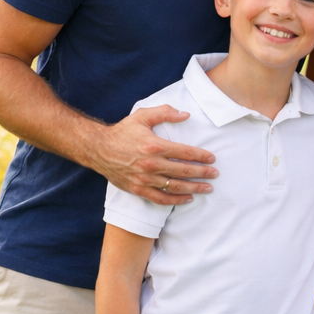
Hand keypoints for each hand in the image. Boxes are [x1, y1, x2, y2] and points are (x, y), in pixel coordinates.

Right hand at [90, 105, 216, 205]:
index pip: (184, 152)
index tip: (212, 158)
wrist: (99, 149)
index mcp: (154, 146)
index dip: (201, 156)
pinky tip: (187, 198)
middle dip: (202, 173)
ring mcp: (144, 179)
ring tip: (207, 188)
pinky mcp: (138, 190)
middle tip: (215, 174)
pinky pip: (160, 199)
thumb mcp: (142, 116)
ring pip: (174, 187)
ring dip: (194, 188)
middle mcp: (150, 164)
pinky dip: (175, 200)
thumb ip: (165, 113)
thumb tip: (186, 114)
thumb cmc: (122, 131)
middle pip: (183, 171)